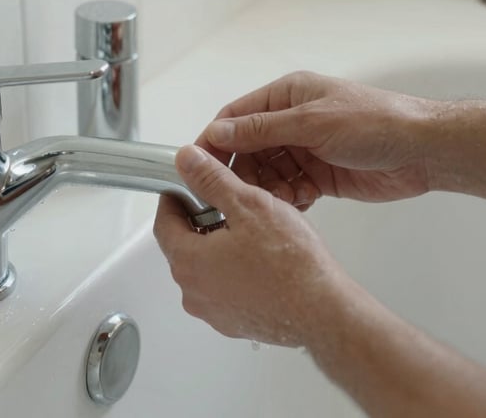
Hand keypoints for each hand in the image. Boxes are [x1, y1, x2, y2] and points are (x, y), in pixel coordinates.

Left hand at [154, 145, 349, 345]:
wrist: (322, 311)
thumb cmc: (291, 264)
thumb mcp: (250, 206)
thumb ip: (213, 181)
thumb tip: (188, 162)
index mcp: (188, 261)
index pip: (163, 223)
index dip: (175, 200)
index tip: (186, 189)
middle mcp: (193, 292)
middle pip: (184, 247)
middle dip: (201, 224)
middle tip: (228, 207)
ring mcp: (213, 312)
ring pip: (207, 270)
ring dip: (220, 250)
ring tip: (253, 235)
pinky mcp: (235, 324)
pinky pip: (226, 291)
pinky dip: (237, 274)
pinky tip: (264, 263)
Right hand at [197, 71, 431, 208]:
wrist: (422, 151)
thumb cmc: (375, 123)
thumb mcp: (313, 122)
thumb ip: (263, 129)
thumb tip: (218, 132)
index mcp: (288, 97)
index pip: (237, 117)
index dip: (215, 141)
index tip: (197, 166)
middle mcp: (294, 121)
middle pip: (249, 149)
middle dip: (241, 172)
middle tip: (234, 195)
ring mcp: (307, 149)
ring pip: (268, 173)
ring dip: (266, 190)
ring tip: (271, 203)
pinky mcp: (321, 175)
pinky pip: (290, 189)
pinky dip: (288, 200)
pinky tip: (295, 206)